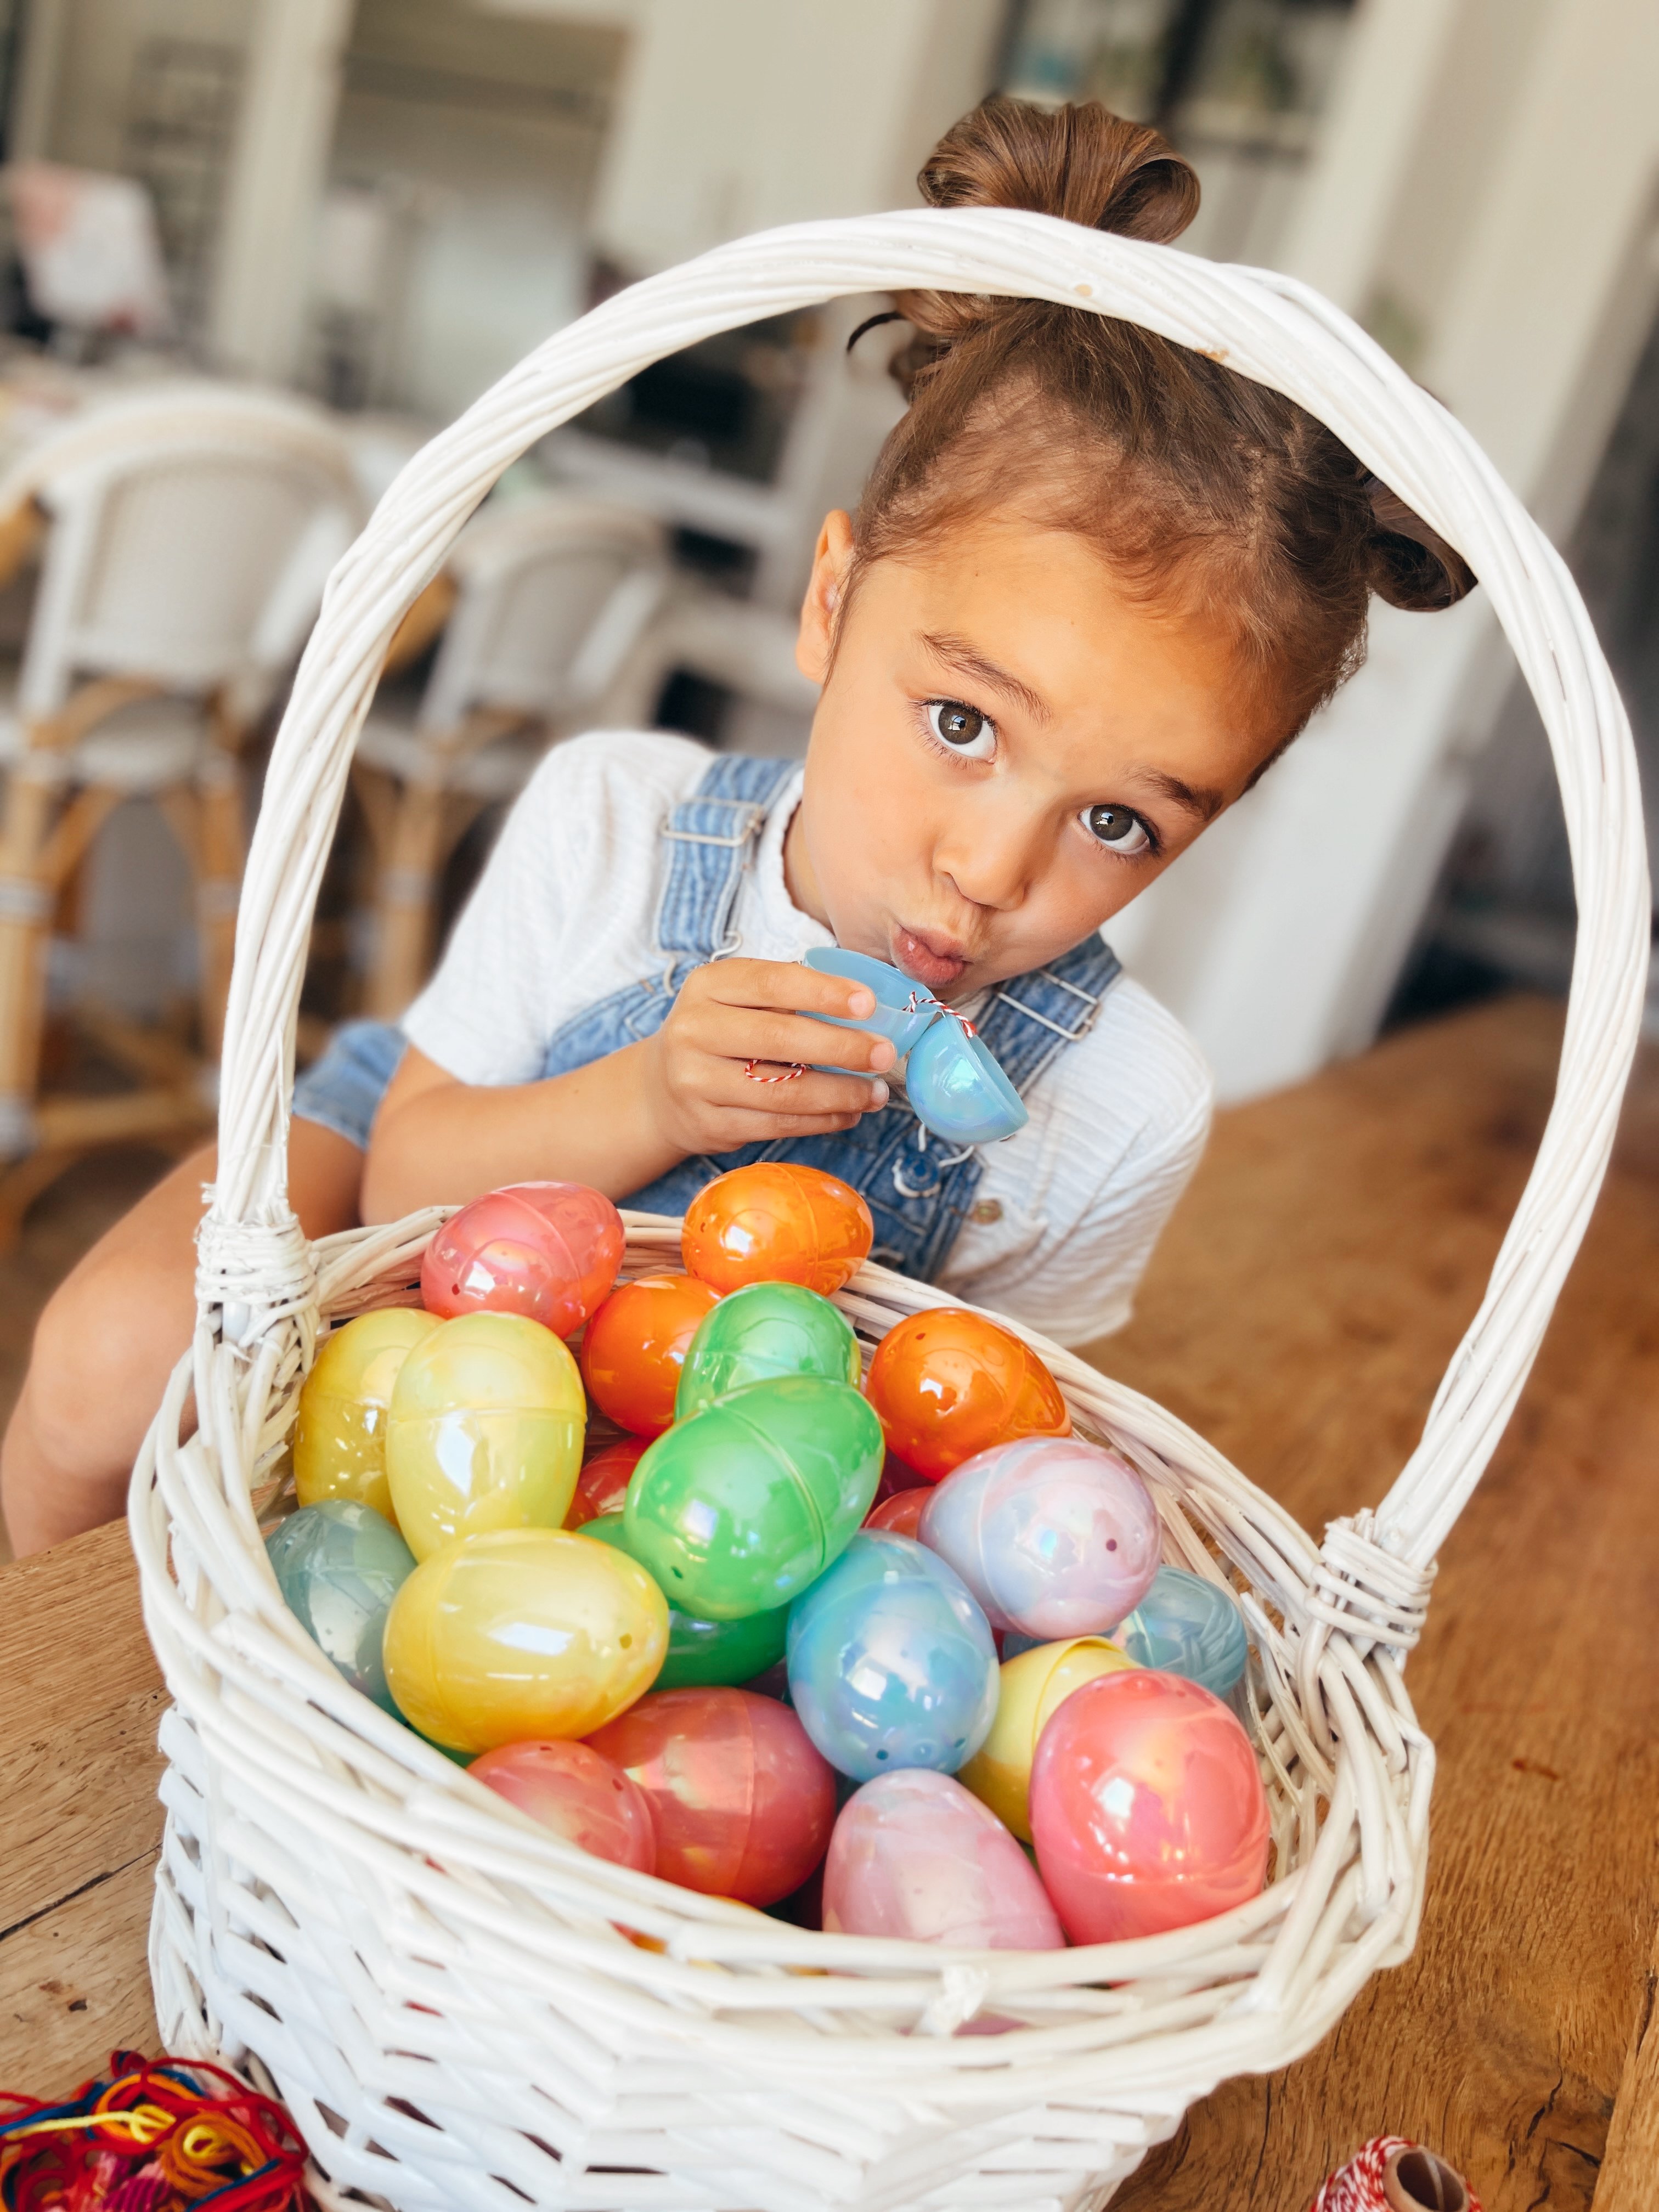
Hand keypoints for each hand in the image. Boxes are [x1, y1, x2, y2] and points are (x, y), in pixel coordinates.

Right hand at [644, 958, 894, 1156]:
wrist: (662, 1087)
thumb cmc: (722, 1033)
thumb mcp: (738, 999)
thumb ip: (788, 996)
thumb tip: (866, 1009)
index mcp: (708, 985)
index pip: (772, 983)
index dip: (824, 992)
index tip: (868, 1003)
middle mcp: (694, 1030)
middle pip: (779, 1038)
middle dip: (842, 1048)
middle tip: (884, 1054)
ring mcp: (696, 1081)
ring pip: (782, 1092)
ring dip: (839, 1094)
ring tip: (876, 1093)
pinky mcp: (709, 1124)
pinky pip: (777, 1125)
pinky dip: (822, 1121)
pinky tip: (849, 1112)